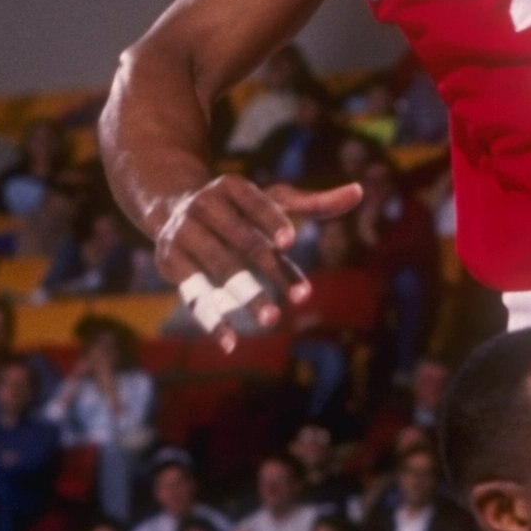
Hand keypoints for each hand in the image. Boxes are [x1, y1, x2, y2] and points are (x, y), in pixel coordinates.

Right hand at [154, 176, 363, 348]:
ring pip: (218, 267)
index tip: (291, 240)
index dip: (271, 219)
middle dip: (269, 268)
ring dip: (245, 294)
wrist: (171, 205)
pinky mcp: (171, 262)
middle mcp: (204, 207)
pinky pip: (193, 294)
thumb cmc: (239, 207)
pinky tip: (230, 342)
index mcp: (232, 187)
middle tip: (300, 299)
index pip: (255, 203)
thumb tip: (359, 191)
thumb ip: (314, 202)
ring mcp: (185, 234)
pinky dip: (211, 318)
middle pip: (241, 240)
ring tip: (272, 319)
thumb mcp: (273, 200)